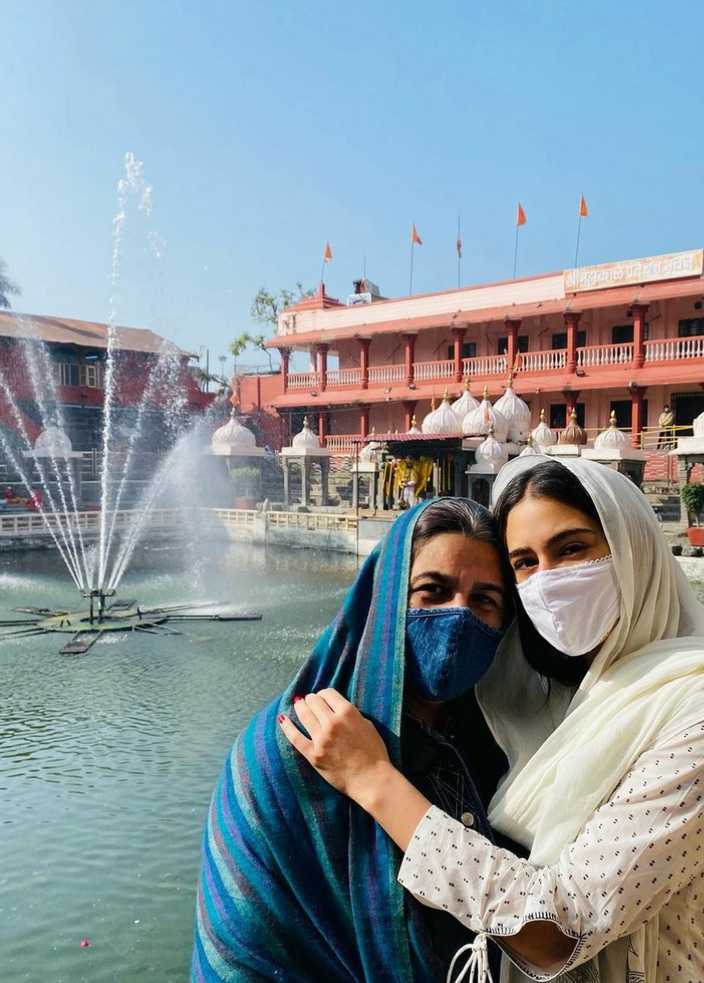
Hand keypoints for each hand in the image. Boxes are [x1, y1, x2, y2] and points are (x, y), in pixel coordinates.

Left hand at [279, 688, 392, 806]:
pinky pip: (295, 737)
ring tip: (298, 705)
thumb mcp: (367, 724)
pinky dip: (287, 727)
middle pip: (314, 701)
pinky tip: (282, 718)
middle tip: (311, 701)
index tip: (324, 698)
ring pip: (304, 714)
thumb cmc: (374, 752)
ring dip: (300, 707)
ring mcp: (321, 739)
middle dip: (312, 699)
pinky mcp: (313, 754)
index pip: (328, 693)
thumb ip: (351, 714)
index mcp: (347, 712)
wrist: (371, 779)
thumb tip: (336, 708)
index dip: (324, 694)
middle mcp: (332, 722)